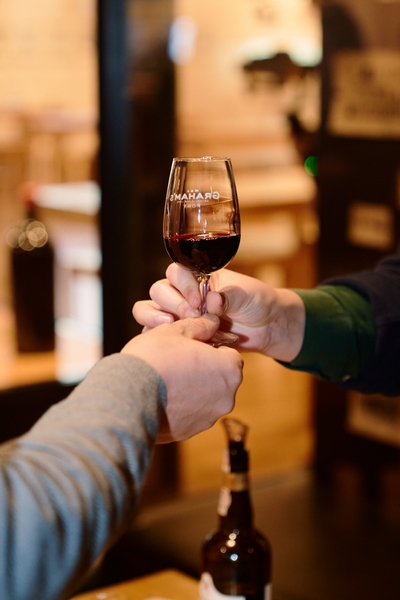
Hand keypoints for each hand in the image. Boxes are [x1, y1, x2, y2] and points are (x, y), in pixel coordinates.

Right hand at [122, 315, 242, 442]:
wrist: (127, 396)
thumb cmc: (154, 358)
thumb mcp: (175, 330)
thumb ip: (199, 325)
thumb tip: (212, 322)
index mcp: (229, 370)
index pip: (231, 355)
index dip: (212, 348)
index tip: (194, 347)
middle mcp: (226, 398)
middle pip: (220, 378)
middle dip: (205, 369)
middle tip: (180, 361)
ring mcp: (208, 418)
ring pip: (206, 397)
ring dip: (193, 389)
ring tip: (168, 378)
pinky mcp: (189, 432)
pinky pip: (190, 414)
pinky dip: (181, 406)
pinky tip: (161, 396)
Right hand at [133, 264, 305, 360]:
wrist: (265, 328)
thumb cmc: (257, 303)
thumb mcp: (246, 295)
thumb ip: (228, 296)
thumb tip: (212, 300)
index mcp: (199, 277)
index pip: (176, 272)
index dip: (183, 285)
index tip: (198, 301)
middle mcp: (184, 293)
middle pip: (160, 291)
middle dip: (173, 304)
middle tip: (192, 318)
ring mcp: (179, 314)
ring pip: (150, 309)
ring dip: (155, 317)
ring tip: (170, 326)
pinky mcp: (179, 335)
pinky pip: (155, 332)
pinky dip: (156, 335)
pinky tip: (166, 342)